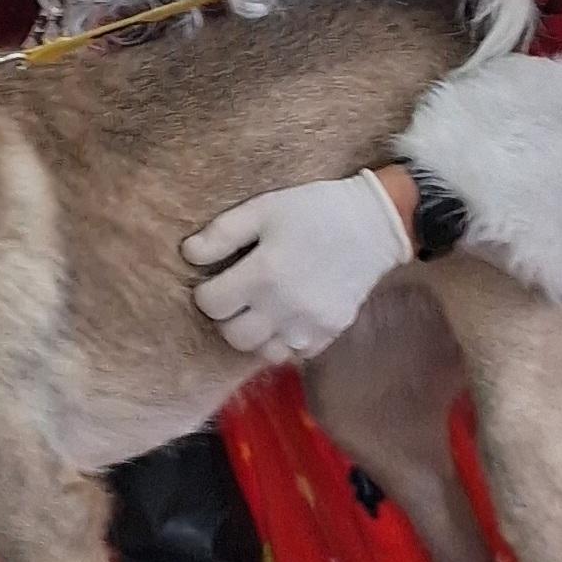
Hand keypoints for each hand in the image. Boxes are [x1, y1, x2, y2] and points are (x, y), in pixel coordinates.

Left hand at [182, 170, 414, 361]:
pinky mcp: (330, 333)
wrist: (373, 223)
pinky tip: (286, 315)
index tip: (215, 279)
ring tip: (258, 309)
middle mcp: (285, 307)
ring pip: (262, 352)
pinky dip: (283, 340)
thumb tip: (188, 254)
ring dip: (254, 333)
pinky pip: (294, 353)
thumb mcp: (263, 208)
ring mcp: (310, 325)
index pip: (211, 304)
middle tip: (234, 296)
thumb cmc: (314, 209)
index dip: (206, 291)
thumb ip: (222, 233)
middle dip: (226, 317)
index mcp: (264, 273)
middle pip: (233, 335)